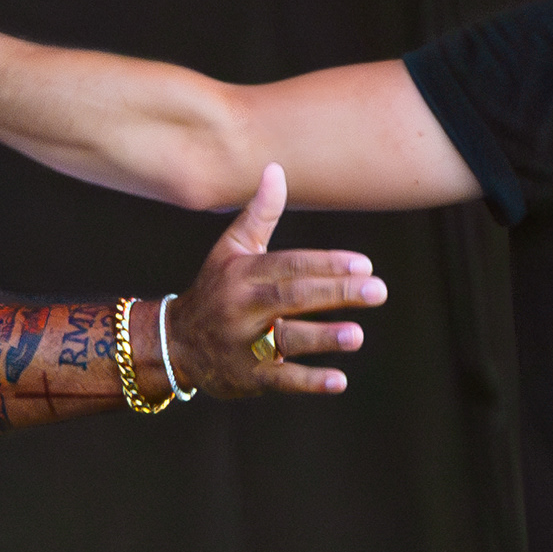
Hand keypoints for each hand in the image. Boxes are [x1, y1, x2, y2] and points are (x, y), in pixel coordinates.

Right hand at [162, 165, 381, 400]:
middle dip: (335, 293)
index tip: (363, 264)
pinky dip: (309, 382)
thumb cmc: (215, 290)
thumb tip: (276, 169)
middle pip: (292, 298)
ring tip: (357, 335)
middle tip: (378, 291)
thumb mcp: (231, 250)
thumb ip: (258, 214)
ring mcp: (244, 344)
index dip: (326, 264)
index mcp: (243, 274)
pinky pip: (280, 380)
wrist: (174, 343)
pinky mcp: (248, 377)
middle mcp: (242, 307)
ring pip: (286, 339)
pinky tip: (339, 382)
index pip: (289, 265)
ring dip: (322, 337)